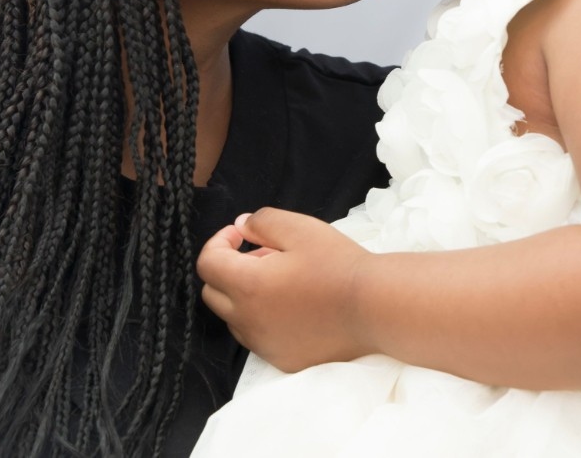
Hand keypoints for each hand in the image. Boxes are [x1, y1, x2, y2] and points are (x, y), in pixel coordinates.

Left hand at [196, 207, 372, 371]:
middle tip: (264, 255)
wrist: (374, 307)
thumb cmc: (337, 264)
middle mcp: (247, 320)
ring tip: (282, 279)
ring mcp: (263, 344)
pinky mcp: (281, 359)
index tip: (242, 234)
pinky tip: (293, 305)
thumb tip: (241, 227)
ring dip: (244, 295)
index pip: (207, 263)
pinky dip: (261, 318)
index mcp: (247, 285)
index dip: (219, 241)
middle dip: (228, 268)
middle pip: (212, 292)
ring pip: (233, 317)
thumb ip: (262, 221)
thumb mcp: (299, 227)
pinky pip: (256, 337)